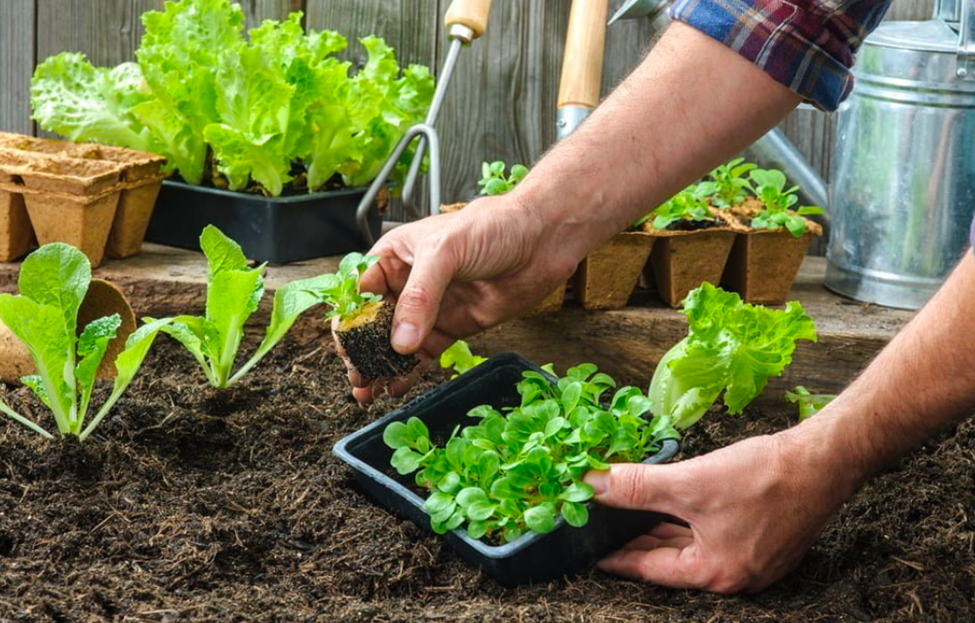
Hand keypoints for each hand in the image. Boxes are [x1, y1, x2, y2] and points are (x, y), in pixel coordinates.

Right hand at [336, 194, 580, 402]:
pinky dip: (409, 372)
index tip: (347, 347)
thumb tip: (400, 340)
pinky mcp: (453, 327)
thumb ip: (420, 296)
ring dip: (381, 366)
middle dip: (362, 350)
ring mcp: (431, 308)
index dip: (350, 320)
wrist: (542, 239)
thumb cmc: (493, 226)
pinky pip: (424, 354)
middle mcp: (408, 283)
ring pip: (396, 343)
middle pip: (374, 323)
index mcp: (395, 256)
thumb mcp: (446, 252)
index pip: (360, 291)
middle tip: (357, 376)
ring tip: (368, 390)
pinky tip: (396, 387)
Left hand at [584, 420, 858, 592]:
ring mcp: (752, 559)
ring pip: (692, 545)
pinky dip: (687, 522)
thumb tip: (593, 485)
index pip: (650, 568)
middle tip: (603, 527)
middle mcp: (734, 575)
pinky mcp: (764, 538)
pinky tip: (671, 504)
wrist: (825, 459)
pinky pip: (712, 535)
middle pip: (670, 560)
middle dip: (637, 541)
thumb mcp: (690, 483)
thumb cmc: (764, 477)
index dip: (617, 556)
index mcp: (715, 573)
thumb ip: (637, 487)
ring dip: (661, 529)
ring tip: (629, 515)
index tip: (591, 549)